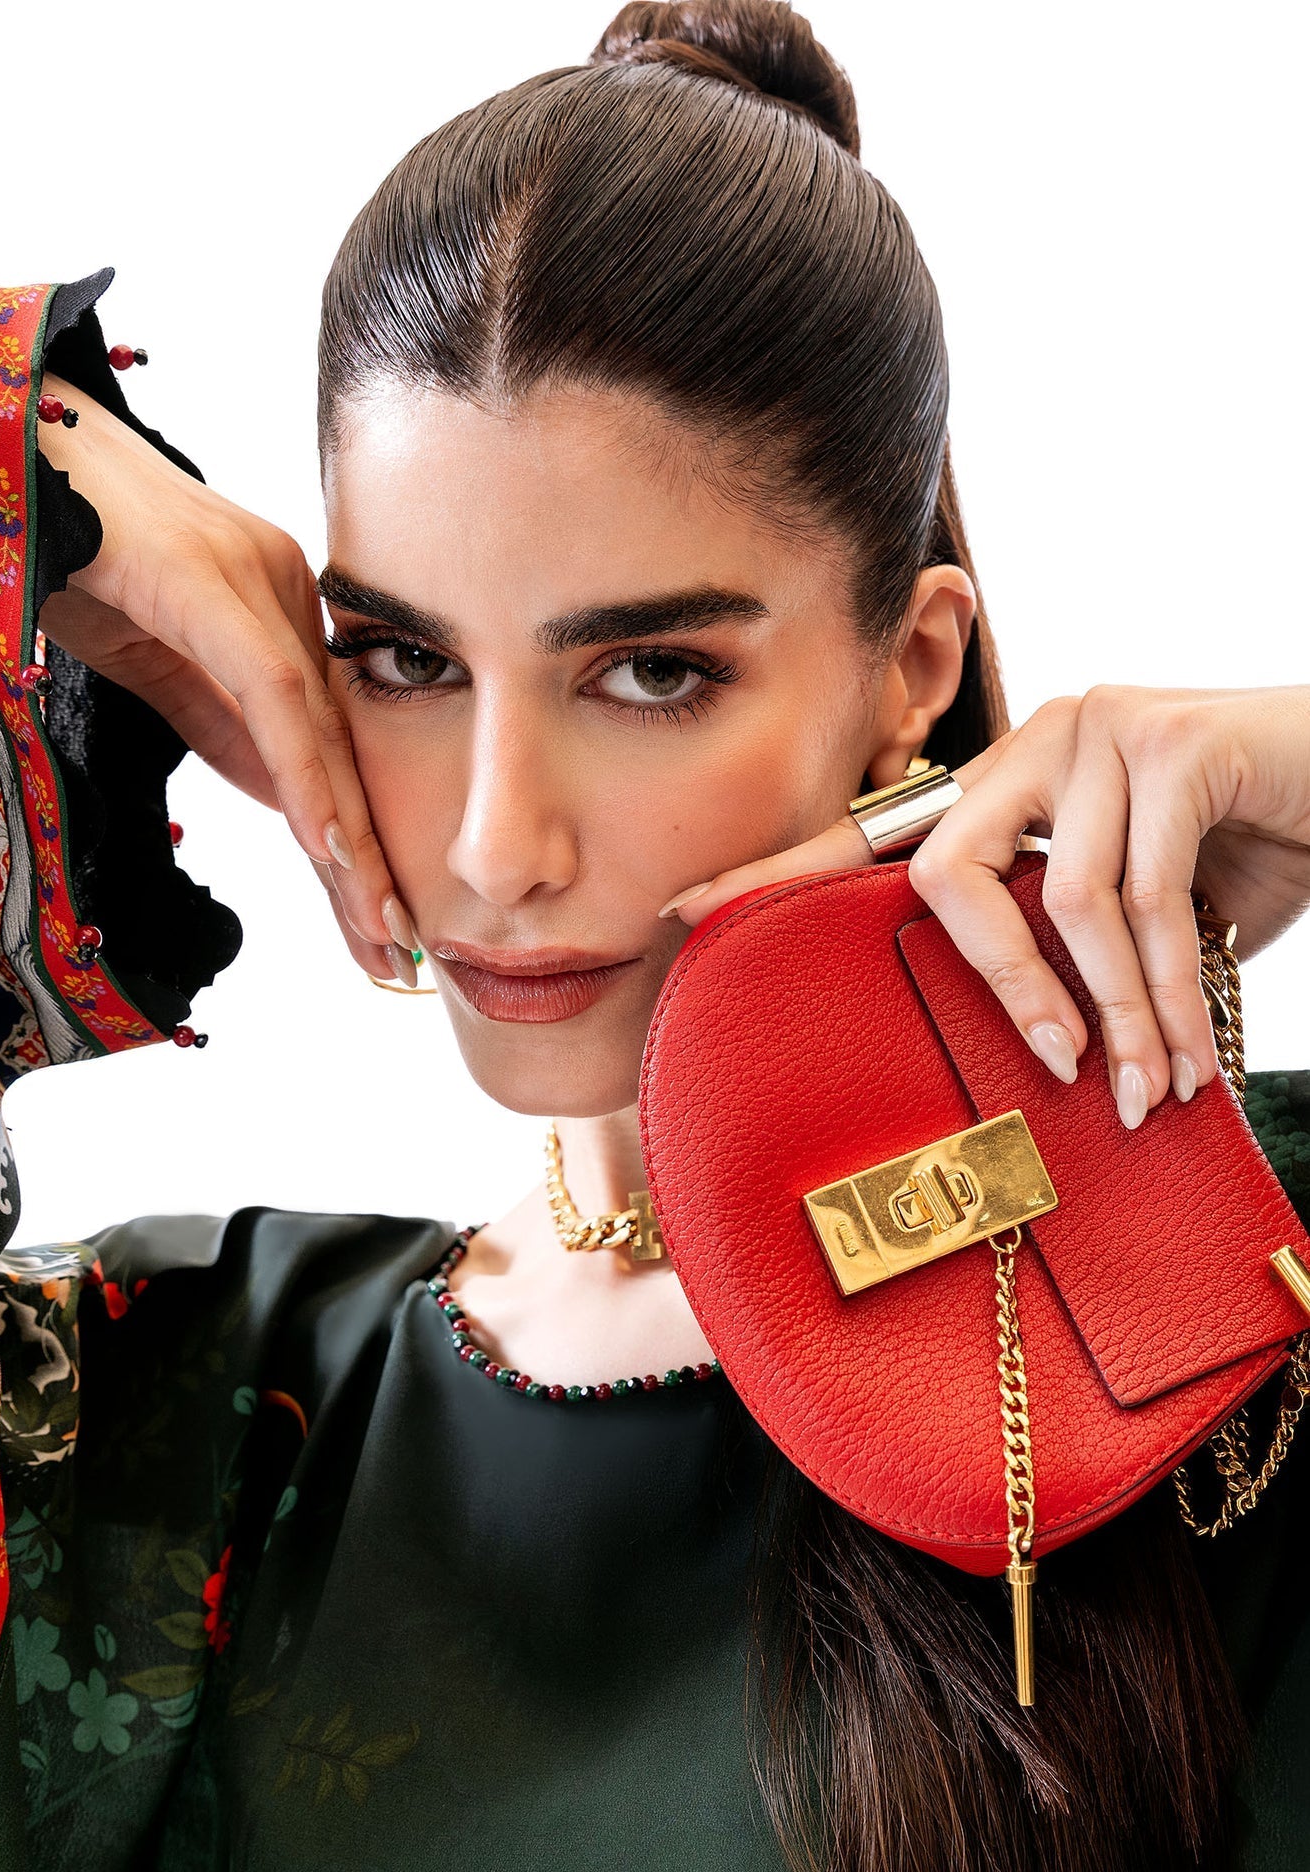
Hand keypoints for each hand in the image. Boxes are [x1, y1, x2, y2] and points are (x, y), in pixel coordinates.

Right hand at [36, 375, 405, 956]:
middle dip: (367, 863)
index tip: (373, 922)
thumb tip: (281, 798)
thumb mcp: (146, 652)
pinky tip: (333, 847)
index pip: (324, 746)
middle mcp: (281, 589)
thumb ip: (215, 717)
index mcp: (271, 606)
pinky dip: (305, 775)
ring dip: (352, 842)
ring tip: (380, 928)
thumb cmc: (63, 542)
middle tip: (397, 954)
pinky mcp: (208, 581)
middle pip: (336, 750)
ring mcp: (252, 578)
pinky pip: (273, 695)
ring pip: (320, 733)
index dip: (352, 839)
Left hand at [658, 686, 1309, 1126]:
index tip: (679, 910)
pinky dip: (1164, 986)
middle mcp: (1035, 737)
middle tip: (1055, 1069)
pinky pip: (1140, 892)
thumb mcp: (1138, 910)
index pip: (878, 827)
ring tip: (1152, 1089)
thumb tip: (1027, 1048)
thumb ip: (1064, 944)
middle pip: (946, 870)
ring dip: (1116, 1014)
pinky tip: (1185, 1053)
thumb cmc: (1250, 851)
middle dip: (999, 986)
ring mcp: (1098, 724)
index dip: (775, 872)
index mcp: (1008, 779)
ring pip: (1063, 903)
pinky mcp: (1170, 739)